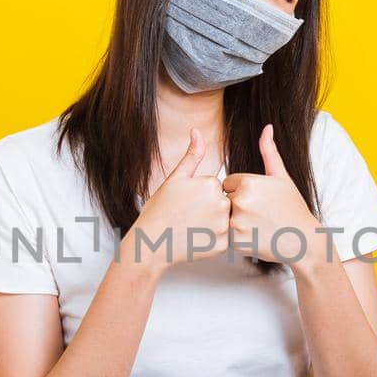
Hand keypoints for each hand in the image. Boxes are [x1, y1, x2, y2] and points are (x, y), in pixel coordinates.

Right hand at [127, 127, 230, 272]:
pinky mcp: (223, 245)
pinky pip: (224, 239)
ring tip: (192, 228)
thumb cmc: (160, 210)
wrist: (151, 244)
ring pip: (224, 221)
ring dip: (212, 225)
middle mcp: (221, 204)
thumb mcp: (175, 179)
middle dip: (209, 210)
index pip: (216, 187)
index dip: (200, 195)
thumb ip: (192, 156)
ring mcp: (223, 226)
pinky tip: (195, 239)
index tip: (186, 203)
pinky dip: (212, 241)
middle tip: (188, 217)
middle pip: (223, 203)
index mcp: (211, 185)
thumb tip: (196, 130)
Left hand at [222, 123, 327, 265]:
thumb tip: (266, 127)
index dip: (242, 191)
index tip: (259, 200)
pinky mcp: (236, 241)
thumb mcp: (282, 177)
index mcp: (248, 182)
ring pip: (224, 217)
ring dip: (236, 221)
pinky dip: (238, 237)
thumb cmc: (292, 208)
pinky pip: (227, 235)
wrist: (303, 240)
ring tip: (258, 225)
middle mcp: (240, 201)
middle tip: (259, 215)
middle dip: (237, 206)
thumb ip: (269, 152)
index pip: (228, 182)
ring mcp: (237, 222)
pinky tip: (256, 236)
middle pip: (225, 199)